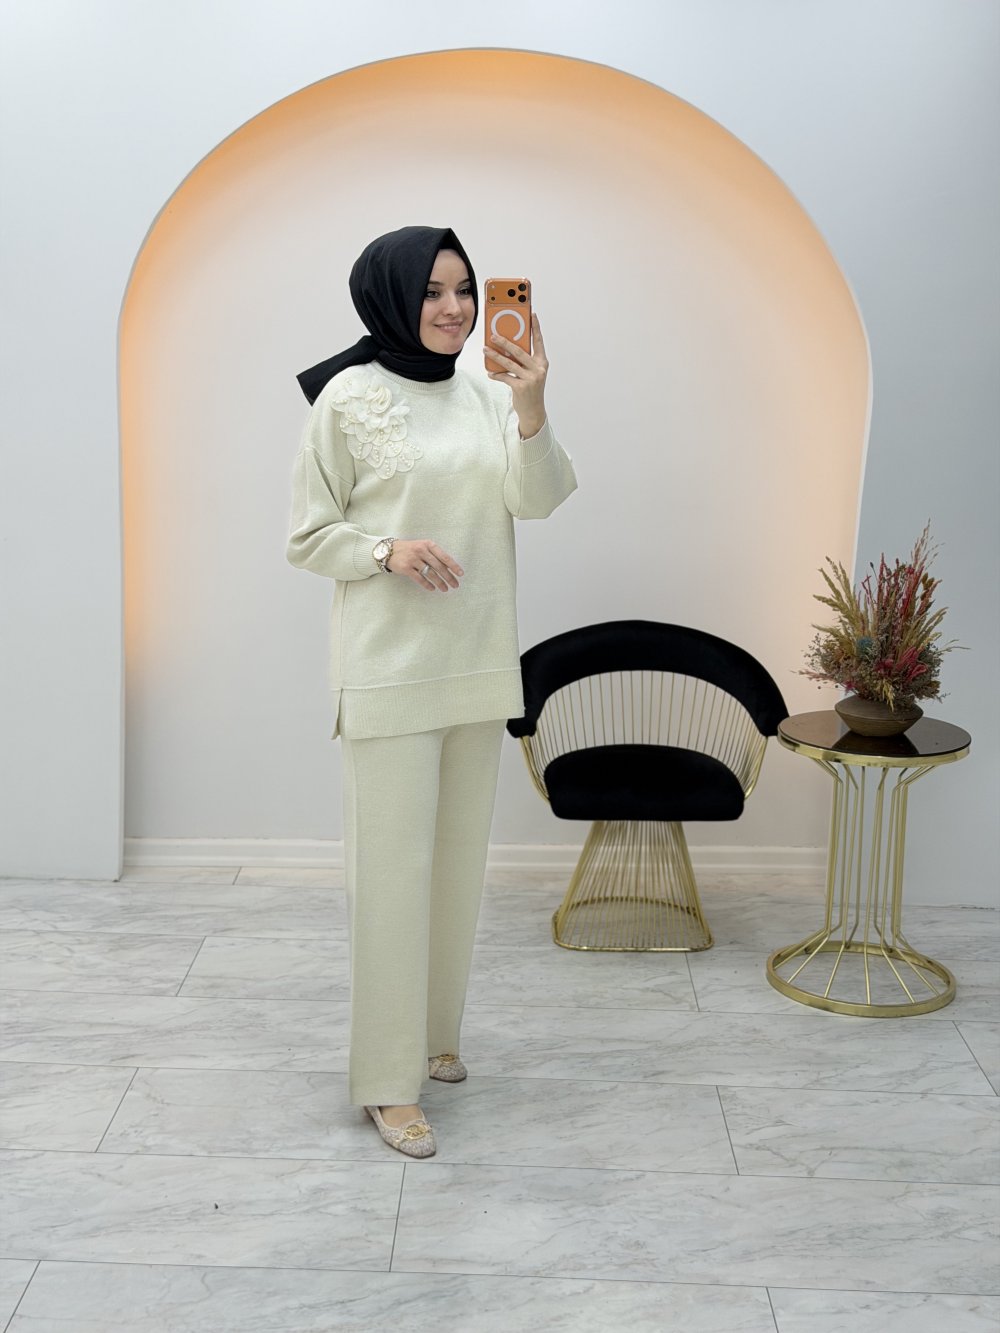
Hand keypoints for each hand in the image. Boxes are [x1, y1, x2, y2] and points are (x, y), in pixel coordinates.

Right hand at [386, 539, 463, 591]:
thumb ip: (434, 555)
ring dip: (439, 582)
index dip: (453, 566)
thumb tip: (449, 568)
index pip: (444, 556)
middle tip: (455, 585)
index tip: (460, 574)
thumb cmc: (410, 549)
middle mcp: (421, 551)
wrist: (389, 551)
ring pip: (430, 573)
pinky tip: (432, 588)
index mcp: (428, 544)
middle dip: (448, 577)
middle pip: (439, 566)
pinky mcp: (406, 568)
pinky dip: (427, 584)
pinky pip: (419, 578)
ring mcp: (413, 559)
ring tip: (445, 589)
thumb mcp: (422, 547)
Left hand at [485, 312, 547, 437]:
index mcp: (542, 363)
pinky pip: (505, 377)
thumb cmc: (531, 389)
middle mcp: (538, 369)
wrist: (534, 411)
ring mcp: (530, 378)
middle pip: (519, 351)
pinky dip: (496, 375)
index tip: (532, 315)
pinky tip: (490, 373)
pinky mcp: (521, 387)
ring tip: (486, 349)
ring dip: (495, 356)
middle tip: (493, 335)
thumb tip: (508, 347)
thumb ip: (525, 361)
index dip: (536, 328)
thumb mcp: (532, 373)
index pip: (539, 342)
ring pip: (509, 363)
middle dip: (505, 342)